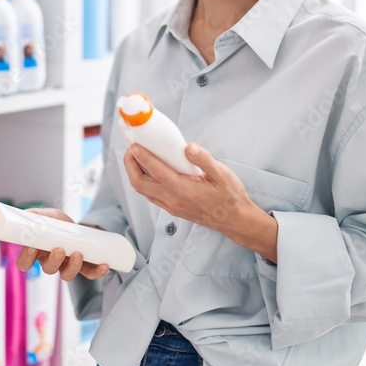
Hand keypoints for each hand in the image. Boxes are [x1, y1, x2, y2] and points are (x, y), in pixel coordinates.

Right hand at [15, 208, 110, 281]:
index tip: (32, 248)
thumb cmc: (50, 221)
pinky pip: (89, 273)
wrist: (70, 224)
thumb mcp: (39, 215)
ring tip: (78, 254)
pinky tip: (104, 265)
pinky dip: (97, 272)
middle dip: (54, 261)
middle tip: (59, 250)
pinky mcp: (83, 264)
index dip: (27, 259)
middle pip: (48, 269)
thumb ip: (29, 216)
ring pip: (67, 275)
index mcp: (36, 251)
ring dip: (73, 267)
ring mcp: (66, 264)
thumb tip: (23, 215)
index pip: (25, 263)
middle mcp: (50, 261)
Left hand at [124, 142, 277, 261]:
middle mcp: (173, 200)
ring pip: (143, 191)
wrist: (234, 220)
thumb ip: (204, 160)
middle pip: (139, 184)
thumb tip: (188, 147)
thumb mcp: (222, 174)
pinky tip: (149, 170)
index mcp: (184, 190)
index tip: (135, 145)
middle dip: (130, 165)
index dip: (143, 157)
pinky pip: (150, 195)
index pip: (156, 172)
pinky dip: (144, 182)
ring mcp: (171, 206)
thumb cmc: (230, 197)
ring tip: (136, 157)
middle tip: (131, 149)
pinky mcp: (172, 208)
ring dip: (135, 173)